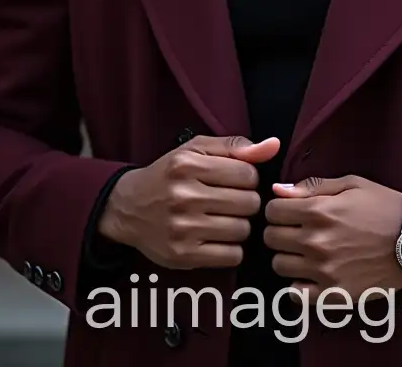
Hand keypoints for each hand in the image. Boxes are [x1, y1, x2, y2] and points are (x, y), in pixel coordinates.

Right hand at [97, 134, 278, 269]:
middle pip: (249, 203)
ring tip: (223, 219)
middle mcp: (183, 196)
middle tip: (231, 202)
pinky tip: (217, 237)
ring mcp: (182, 228)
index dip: (248, 179)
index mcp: (187, 165)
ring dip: (240, 225)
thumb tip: (273, 145)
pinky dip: (231, 248)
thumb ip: (235, 146)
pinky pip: (231, 255)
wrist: (128, 208)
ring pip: (243, 230)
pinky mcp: (182, 255)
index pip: (248, 174)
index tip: (235, 182)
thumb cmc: (169, 175)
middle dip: (246, 202)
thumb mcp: (196, 150)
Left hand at [262, 175, 401, 302]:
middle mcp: (316, 241)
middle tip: (296, 231)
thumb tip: (277, 191)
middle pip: (271, 238)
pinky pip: (295, 294)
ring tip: (305, 252)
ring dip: (288, 256)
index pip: (272, 211)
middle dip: (280, 231)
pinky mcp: (334, 293)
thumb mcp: (350, 184)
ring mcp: (324, 270)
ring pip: (279, 265)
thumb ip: (311, 187)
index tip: (288, 211)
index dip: (278, 209)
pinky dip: (297, 285)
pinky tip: (309, 275)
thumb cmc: (383, 206)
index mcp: (319, 210)